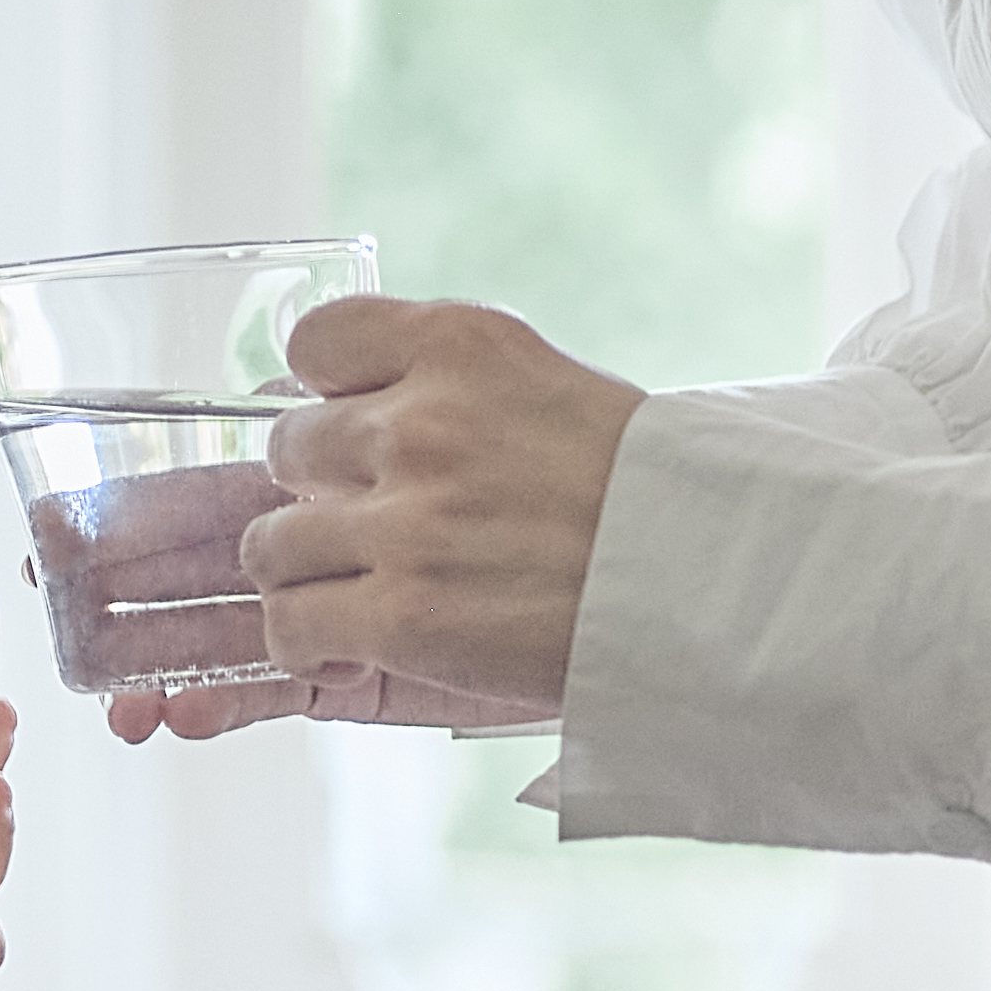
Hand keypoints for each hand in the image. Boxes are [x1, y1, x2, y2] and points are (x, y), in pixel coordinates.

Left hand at [108, 294, 638, 744]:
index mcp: (463, 347)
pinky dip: (310, 645)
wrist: (718, 585)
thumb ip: (447, 388)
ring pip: (272, 546)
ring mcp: (408, 523)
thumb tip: (345, 406)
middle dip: (319, 494)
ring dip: (306, 577)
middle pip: (286, 450)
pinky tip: (354, 650)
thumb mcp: (547, 389)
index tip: (352, 428)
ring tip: (361, 597)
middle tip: (372, 530)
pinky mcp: (404, 616)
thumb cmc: (643, 495)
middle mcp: (423, 423)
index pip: (318, 341)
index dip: (325, 394)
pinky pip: (292, 627)